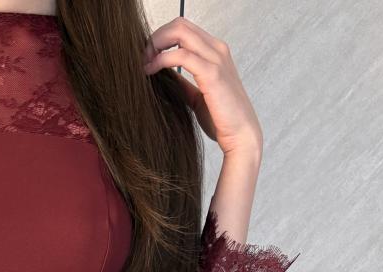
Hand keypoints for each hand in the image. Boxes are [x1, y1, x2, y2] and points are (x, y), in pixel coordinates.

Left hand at [143, 16, 262, 158]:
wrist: (240, 136)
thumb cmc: (221, 118)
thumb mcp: (197, 96)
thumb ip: (183, 83)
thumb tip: (164, 75)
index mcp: (214, 52)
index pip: (183, 29)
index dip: (161, 39)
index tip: (146, 58)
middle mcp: (217, 49)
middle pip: (179, 24)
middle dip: (155, 38)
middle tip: (142, 58)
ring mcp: (216, 59)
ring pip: (180, 31)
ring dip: (156, 45)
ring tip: (144, 64)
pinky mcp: (212, 73)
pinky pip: (181, 54)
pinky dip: (161, 59)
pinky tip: (151, 71)